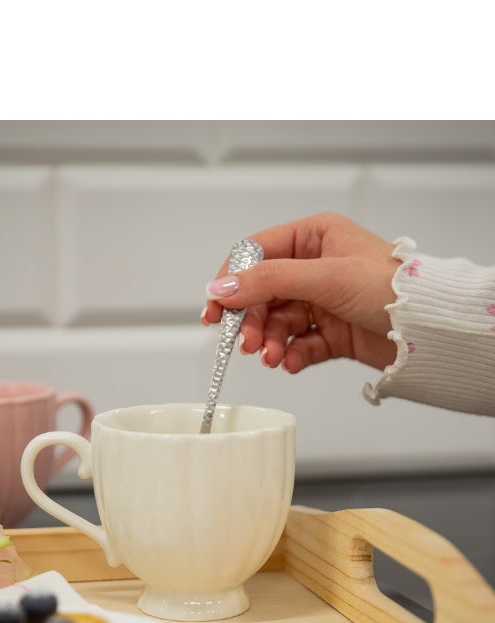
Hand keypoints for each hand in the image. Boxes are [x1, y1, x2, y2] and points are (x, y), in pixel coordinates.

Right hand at [201, 212, 399, 372]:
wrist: (430, 329)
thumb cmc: (392, 288)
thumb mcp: (324, 277)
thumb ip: (268, 282)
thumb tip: (222, 288)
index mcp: (314, 237)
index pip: (256, 255)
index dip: (233, 281)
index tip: (216, 309)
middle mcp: (316, 267)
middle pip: (263, 294)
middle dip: (252, 321)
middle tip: (246, 344)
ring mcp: (323, 301)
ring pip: (278, 323)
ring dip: (270, 342)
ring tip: (272, 357)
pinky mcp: (332, 333)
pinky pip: (299, 345)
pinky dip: (292, 355)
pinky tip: (290, 362)